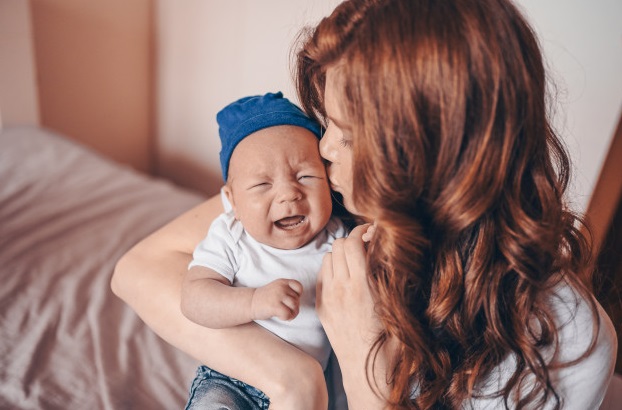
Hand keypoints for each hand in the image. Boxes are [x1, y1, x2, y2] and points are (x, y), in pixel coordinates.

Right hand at [251, 279, 302, 320]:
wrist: (250, 302)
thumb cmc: (265, 298)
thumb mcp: (277, 288)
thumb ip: (288, 291)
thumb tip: (298, 304)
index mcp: (283, 282)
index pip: (299, 287)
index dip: (298, 295)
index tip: (289, 300)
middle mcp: (281, 287)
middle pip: (297, 300)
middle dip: (294, 308)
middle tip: (286, 310)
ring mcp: (278, 296)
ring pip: (295, 307)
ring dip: (292, 314)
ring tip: (284, 314)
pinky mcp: (275, 306)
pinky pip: (288, 314)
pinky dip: (286, 318)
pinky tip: (279, 316)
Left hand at [316, 224, 388, 406]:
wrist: (367, 371)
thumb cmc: (390, 341)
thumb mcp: (397, 304)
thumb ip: (392, 276)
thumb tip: (393, 251)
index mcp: (362, 286)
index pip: (354, 242)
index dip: (364, 231)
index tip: (374, 231)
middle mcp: (341, 289)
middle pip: (338, 245)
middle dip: (353, 239)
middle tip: (367, 243)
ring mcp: (328, 297)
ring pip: (328, 257)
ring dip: (341, 253)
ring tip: (356, 259)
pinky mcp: (322, 307)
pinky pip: (322, 275)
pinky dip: (332, 268)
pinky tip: (345, 275)